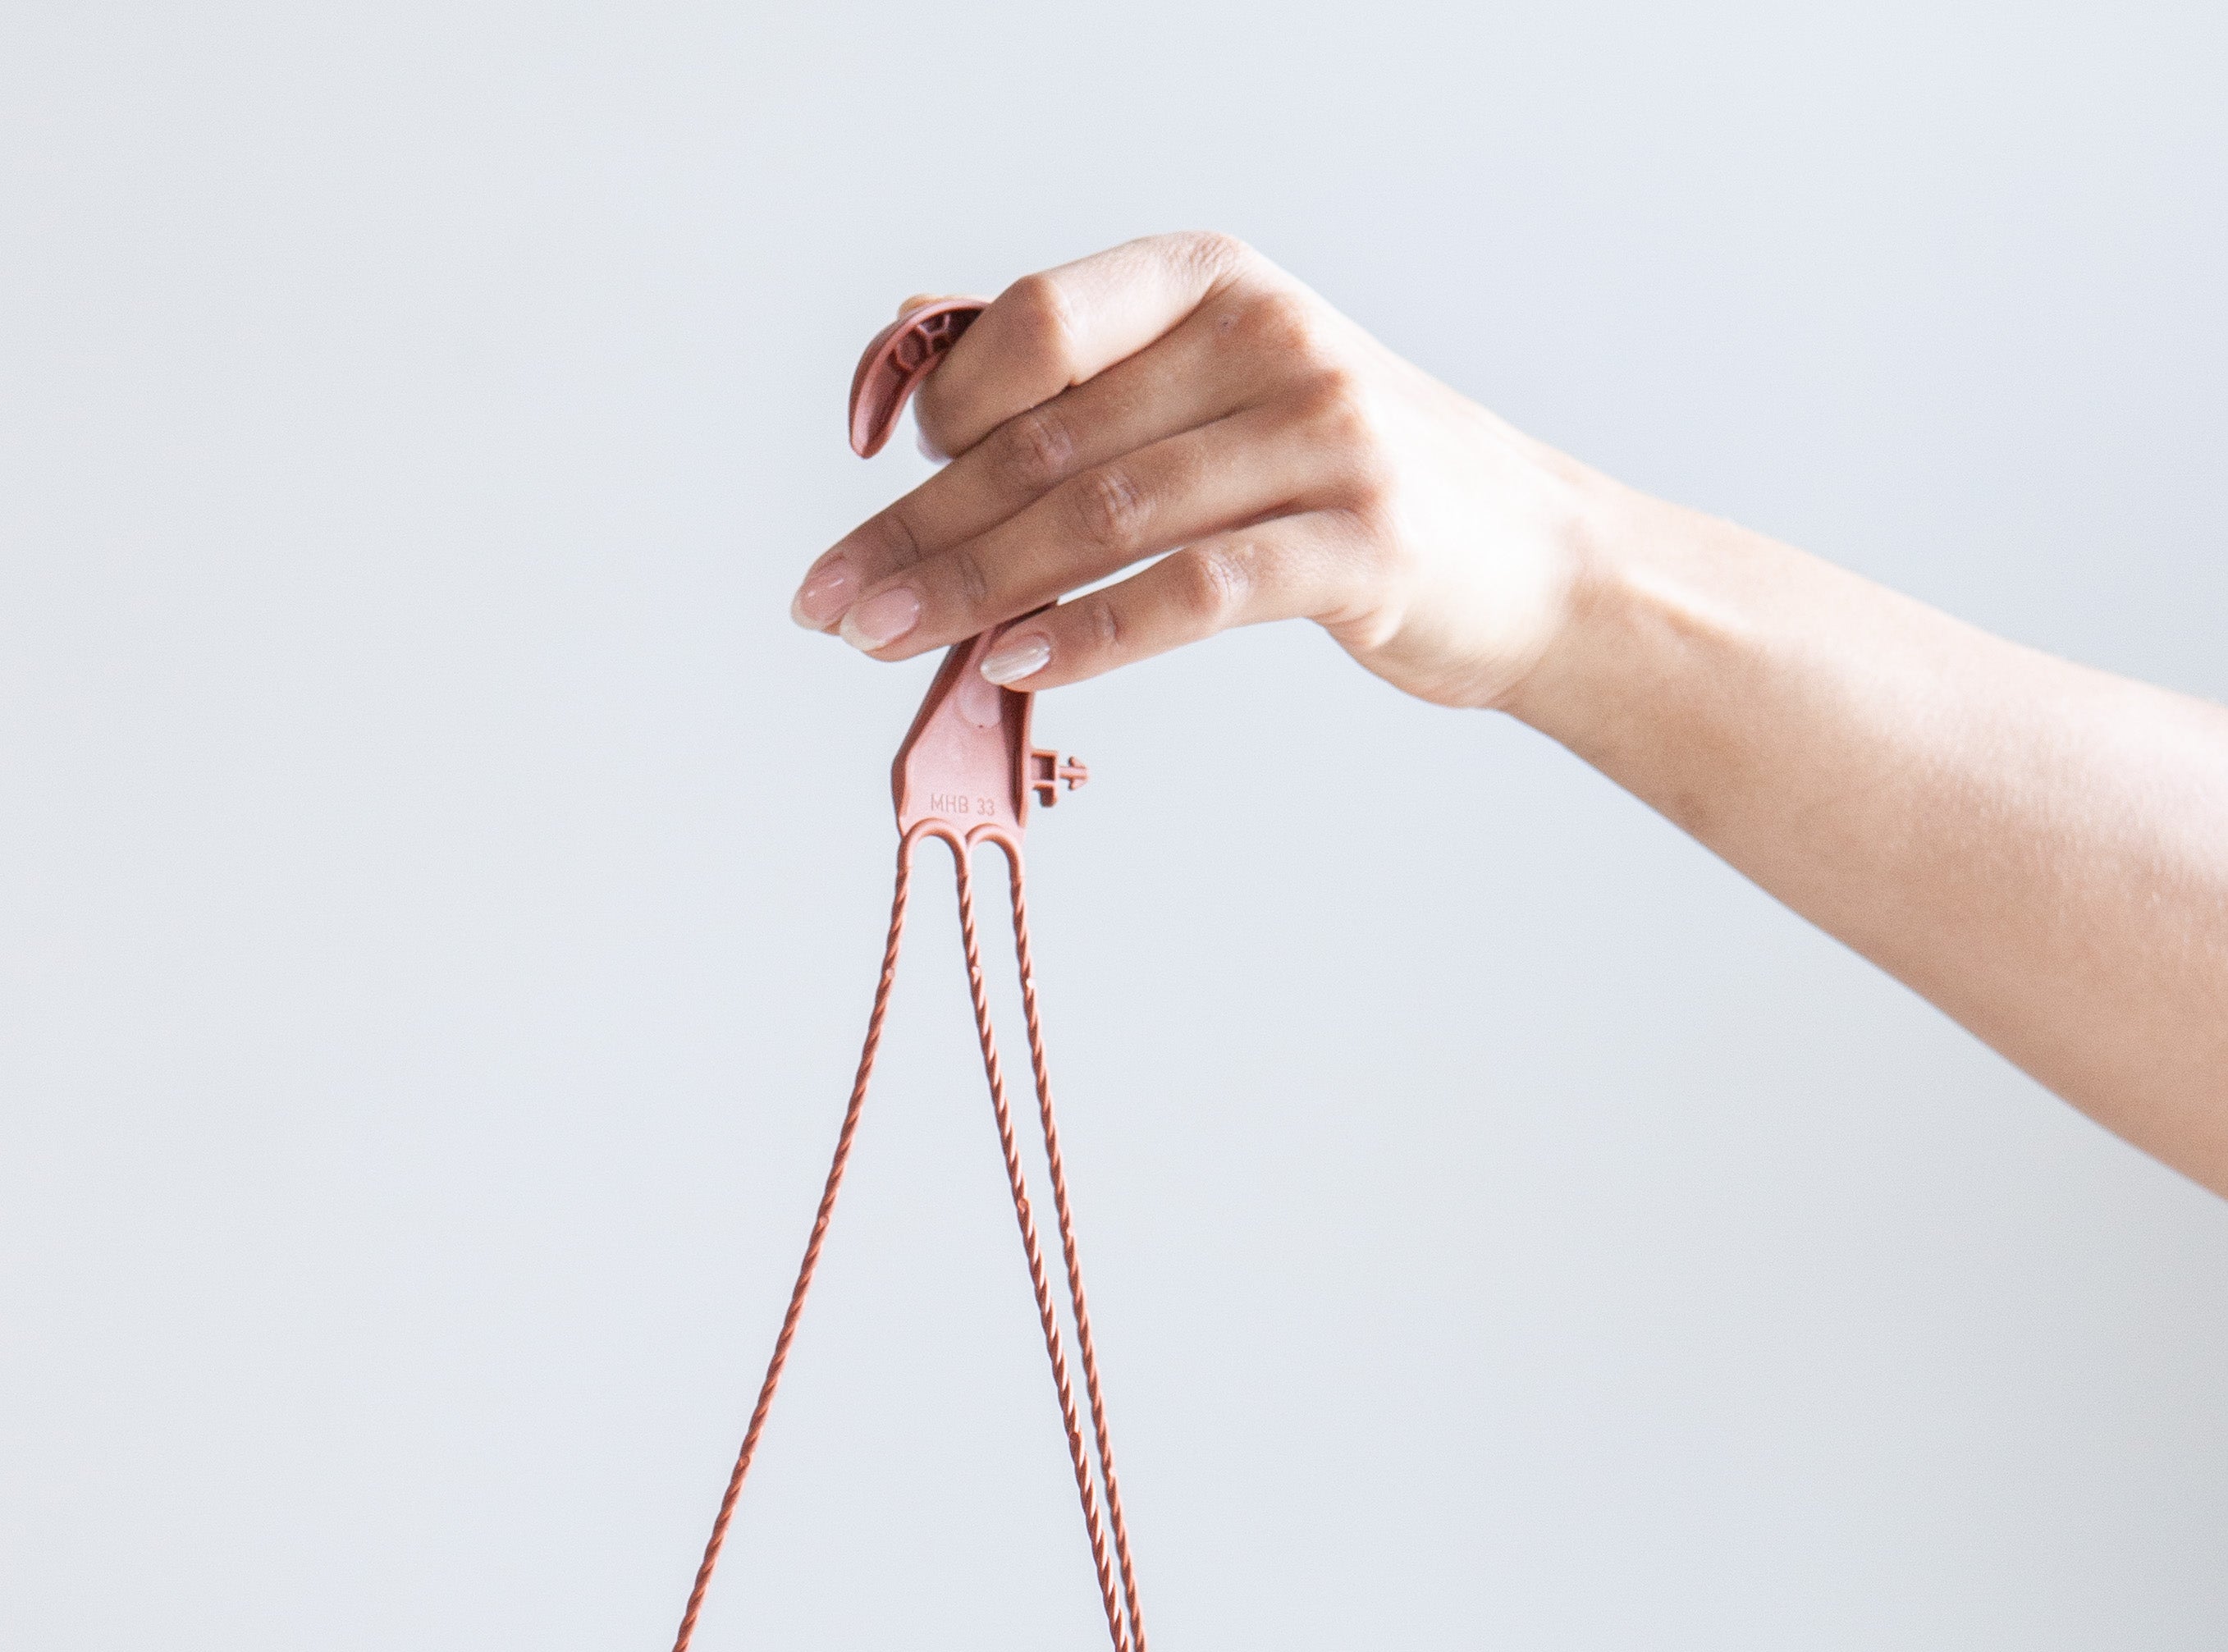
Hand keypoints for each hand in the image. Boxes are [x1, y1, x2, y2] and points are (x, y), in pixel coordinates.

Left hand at [789, 231, 1601, 714]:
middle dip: (920, 528)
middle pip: (1048, 439)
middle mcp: (1264, 337)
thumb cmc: (1337, 480)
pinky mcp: (1358, 546)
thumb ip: (1082, 370)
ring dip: (974, 589)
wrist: (1522, 553)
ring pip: (1103, 516)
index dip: (942, 404)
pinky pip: (1193, 592)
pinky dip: (1090, 635)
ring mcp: (1319, 437)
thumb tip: (916, 346)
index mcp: (1211, 282)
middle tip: (830, 598)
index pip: (1037, 322)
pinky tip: (1013, 667)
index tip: (885, 478)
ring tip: (885, 641)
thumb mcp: (1213, 388)